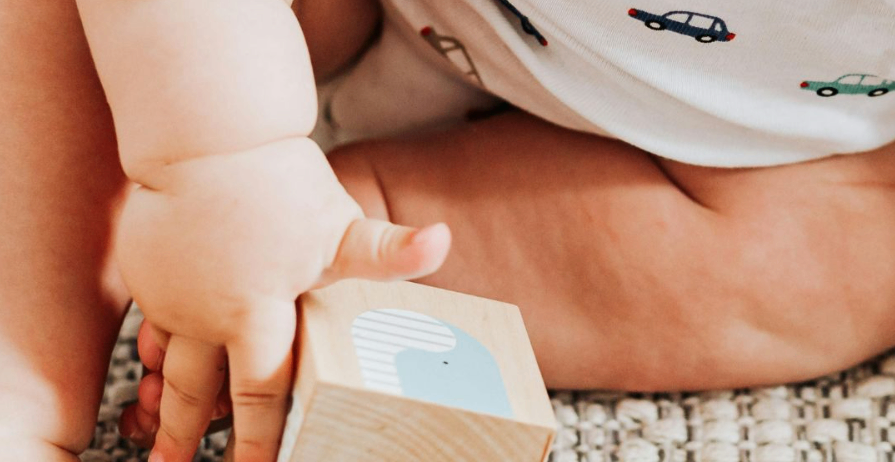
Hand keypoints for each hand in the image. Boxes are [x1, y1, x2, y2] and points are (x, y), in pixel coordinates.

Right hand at [116, 137, 450, 461]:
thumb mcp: (341, 224)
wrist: (210, 134)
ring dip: (160, 402)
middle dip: (186, 435)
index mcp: (257, 314)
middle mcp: (206, 315)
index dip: (257, 440)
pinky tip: (151, 365)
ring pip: (164, 362)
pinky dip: (150, 351)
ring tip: (150, 435)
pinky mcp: (145, 272)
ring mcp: (169, 295)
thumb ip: (388, 251)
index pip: (261, 394)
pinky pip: (146, 323)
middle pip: (195, 391)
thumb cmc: (281, 183)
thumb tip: (443, 241)